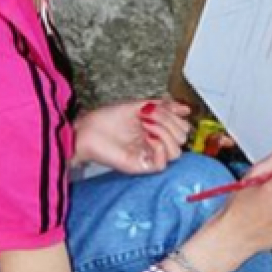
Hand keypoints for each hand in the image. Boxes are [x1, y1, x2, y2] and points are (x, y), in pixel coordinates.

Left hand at [72, 98, 191, 173]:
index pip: (182, 128)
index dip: (175, 117)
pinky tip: (148, 138)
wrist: (86, 130)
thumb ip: (164, 106)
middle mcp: (154, 143)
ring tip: (147, 126)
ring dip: (165, 133)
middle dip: (169, 122)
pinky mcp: (141, 166)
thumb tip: (185, 109)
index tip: (157, 108)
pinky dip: (159, 148)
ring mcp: (148, 155)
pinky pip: (162, 164)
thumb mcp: (139, 105)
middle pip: (181, 139)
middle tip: (150, 116)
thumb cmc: (106, 120)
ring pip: (176, 152)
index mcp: (156, 130)